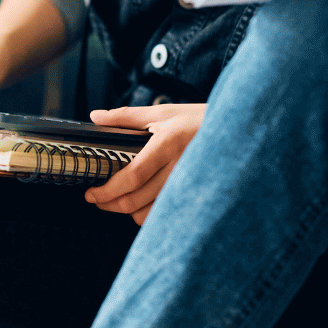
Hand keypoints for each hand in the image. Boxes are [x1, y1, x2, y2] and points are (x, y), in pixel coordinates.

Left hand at [83, 103, 205, 224]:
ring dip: (127, 211)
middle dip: (110, 204)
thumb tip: (96, 116)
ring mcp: (189, 186)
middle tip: (97, 200)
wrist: (236, 131)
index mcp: (168, 144)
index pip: (133, 176)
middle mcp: (179, 168)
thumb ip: (127, 117)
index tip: (92, 194)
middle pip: (136, 199)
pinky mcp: (195, 197)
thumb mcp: (163, 112)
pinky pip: (165, 216)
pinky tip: (141, 204)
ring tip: (117, 201)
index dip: (108, 190)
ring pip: (149, 213)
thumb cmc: (199, 119)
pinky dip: (148, 215)